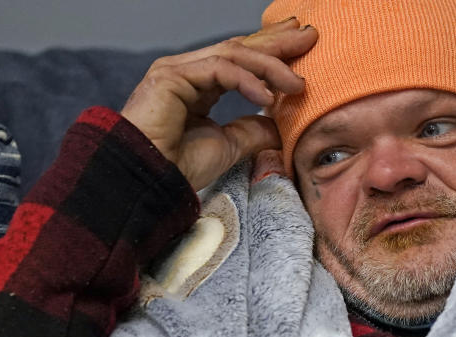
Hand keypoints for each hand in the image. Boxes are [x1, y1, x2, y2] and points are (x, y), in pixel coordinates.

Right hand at [121, 18, 316, 190]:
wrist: (147, 181)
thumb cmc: (178, 167)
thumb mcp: (228, 146)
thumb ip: (252, 132)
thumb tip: (279, 126)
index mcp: (197, 86)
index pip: (240, 61)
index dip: (270, 52)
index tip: (301, 48)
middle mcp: (186, 71)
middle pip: (239, 47)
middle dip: (275, 41)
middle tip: (308, 35)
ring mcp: (177, 70)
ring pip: (232, 54)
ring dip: (269, 64)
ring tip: (297, 81)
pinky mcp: (171, 76)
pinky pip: (219, 69)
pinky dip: (247, 81)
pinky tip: (267, 98)